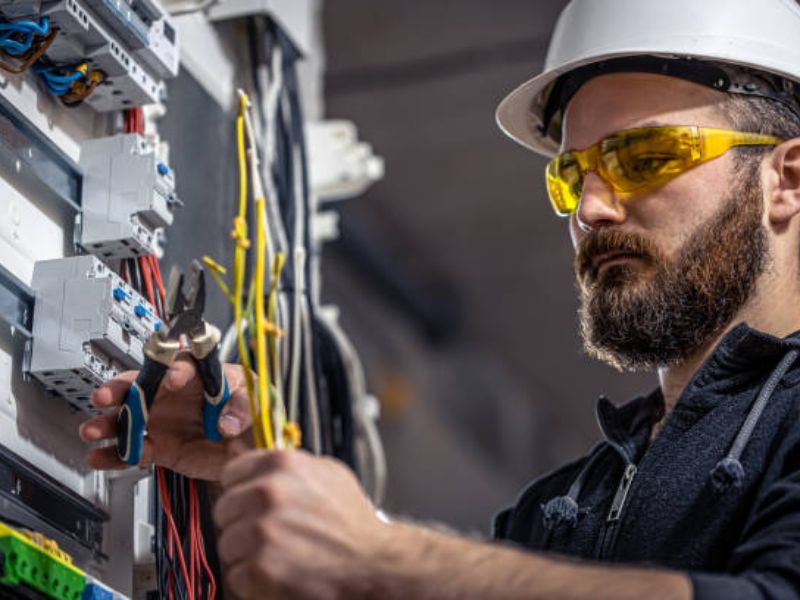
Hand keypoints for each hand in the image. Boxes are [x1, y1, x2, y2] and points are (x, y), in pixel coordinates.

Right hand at [78, 358, 252, 480]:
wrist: (251, 446)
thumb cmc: (252, 410)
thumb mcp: (255, 401)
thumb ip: (242, 408)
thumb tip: (227, 422)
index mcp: (198, 375)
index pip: (181, 366)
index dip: (174, 370)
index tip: (171, 379)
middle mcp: (174, 395)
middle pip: (141, 386)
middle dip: (120, 390)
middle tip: (105, 396)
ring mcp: (164, 420)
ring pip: (129, 419)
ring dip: (108, 424)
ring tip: (91, 430)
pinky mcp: (161, 447)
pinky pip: (134, 450)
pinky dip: (115, 455)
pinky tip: (99, 457)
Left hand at [214, 449, 389, 599]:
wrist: (372, 562)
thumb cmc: (351, 520)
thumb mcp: (327, 473)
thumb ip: (290, 465)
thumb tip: (257, 461)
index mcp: (281, 464)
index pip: (231, 473)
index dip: (241, 490)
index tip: (251, 503)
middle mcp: (268, 493)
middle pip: (224, 510)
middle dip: (241, 523)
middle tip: (270, 534)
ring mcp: (261, 531)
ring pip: (226, 544)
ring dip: (246, 554)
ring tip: (278, 555)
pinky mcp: (259, 567)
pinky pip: (235, 575)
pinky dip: (253, 581)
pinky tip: (279, 572)